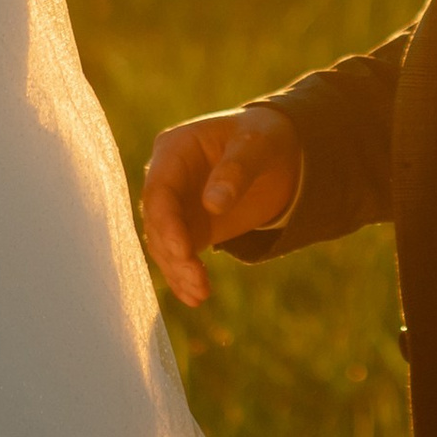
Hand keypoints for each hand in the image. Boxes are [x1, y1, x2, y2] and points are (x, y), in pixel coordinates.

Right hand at [140, 104, 302, 305]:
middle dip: (173, 254)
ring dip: (179, 271)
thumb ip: (236, 170)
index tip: (182, 249)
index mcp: (174, 149)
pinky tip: (196, 297)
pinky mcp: (188, 229)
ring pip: (164, 244)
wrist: (278, 154)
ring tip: (200, 294)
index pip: (159, 189)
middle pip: (157, 221)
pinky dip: (185, 277)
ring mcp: (175, 206)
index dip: (166, 221)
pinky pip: (179, 255)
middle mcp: (166, 179)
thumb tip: (213, 204)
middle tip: (196, 281)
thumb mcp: (257, 145)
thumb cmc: (262, 139)